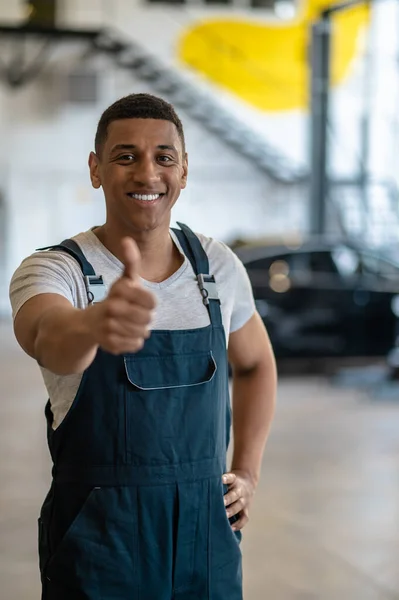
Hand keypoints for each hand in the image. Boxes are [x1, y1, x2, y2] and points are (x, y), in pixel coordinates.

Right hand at [87, 237, 156, 353]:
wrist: (88, 323)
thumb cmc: (115, 299)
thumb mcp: (124, 280)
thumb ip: (130, 261)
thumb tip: (127, 239)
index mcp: (119, 291)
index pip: (152, 301)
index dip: (150, 302)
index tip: (143, 301)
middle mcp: (112, 308)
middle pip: (149, 318)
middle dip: (146, 317)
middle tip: (135, 314)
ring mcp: (109, 327)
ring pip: (143, 332)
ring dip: (140, 329)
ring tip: (129, 323)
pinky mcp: (110, 344)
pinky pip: (136, 344)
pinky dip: (134, 340)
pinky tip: (124, 333)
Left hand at [222, 470, 256, 530]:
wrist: (247, 483)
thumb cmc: (230, 482)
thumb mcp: (227, 477)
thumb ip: (216, 481)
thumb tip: (199, 486)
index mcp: (234, 480)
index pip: (231, 477)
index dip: (226, 478)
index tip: (221, 479)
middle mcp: (240, 490)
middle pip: (235, 494)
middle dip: (228, 499)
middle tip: (221, 503)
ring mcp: (244, 500)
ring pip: (239, 506)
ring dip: (232, 511)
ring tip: (224, 516)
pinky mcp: (246, 510)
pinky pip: (244, 518)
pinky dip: (239, 524)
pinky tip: (231, 528)